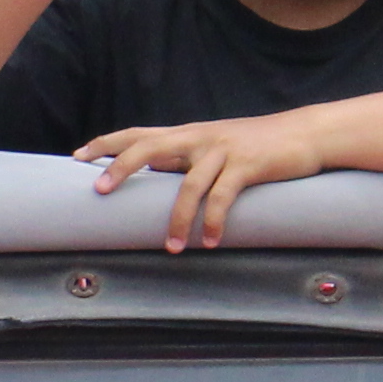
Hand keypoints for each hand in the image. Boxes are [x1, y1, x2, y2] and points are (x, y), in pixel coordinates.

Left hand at [81, 112, 325, 249]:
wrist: (303, 135)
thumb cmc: (256, 145)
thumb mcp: (214, 147)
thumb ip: (185, 160)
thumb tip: (154, 179)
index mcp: (187, 134)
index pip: (139, 134)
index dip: (108, 143)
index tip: (78, 156)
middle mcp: (199, 137)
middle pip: (149, 147)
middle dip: (121, 167)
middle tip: (100, 191)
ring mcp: (222, 150)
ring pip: (189, 185)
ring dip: (178, 220)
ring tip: (173, 247)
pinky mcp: (247, 166)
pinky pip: (223, 197)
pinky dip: (214, 222)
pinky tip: (210, 241)